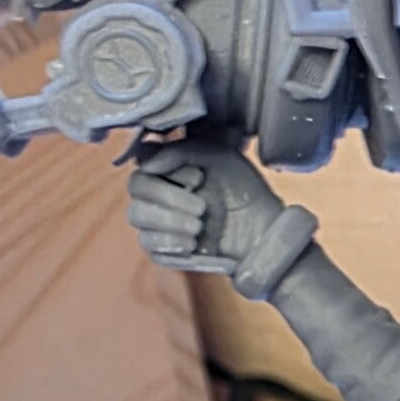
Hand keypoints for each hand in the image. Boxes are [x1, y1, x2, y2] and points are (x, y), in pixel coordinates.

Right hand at [125, 138, 286, 275]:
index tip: (199, 177)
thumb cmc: (242, 189)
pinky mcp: (163, 249)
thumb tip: (146, 161)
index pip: (143, 160)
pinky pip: (150, 246)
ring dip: (169, 221)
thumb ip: (182, 151)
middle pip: (136, 188)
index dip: (166, 168)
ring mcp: (157, 221)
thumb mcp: (219, 157)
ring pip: (138, 216)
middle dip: (169, 197)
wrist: (263, 229)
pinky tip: (192, 243)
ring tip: (199, 226)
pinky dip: (170, 243)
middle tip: (201, 208)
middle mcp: (157, 192)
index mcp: (168, 167)